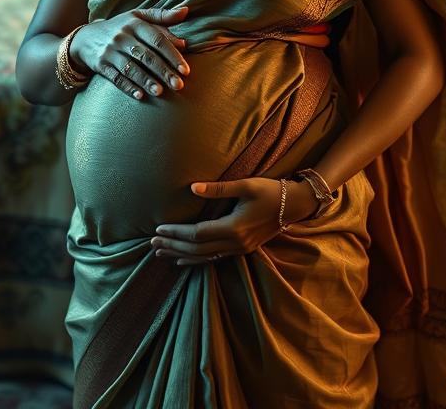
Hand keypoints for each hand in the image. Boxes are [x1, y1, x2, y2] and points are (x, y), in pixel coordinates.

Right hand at [70, 5, 190, 99]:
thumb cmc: (121, 27)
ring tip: (161, 92)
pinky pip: (115, 77)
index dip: (172, 55)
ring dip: (146, 81)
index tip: (185, 70)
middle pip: (146, 56)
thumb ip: (162, 16)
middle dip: (163, 71)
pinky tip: (140, 96)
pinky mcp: (100, 64)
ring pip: (131, 68)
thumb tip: (185, 12)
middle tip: (178, 85)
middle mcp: (122, 36)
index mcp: (135, 23)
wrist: (86, 38)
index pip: (157, 39)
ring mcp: (110, 51)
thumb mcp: (138, 16)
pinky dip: (127, 87)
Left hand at [151, 177, 320, 265]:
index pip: (197, 234)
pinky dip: (196, 259)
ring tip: (162, 253)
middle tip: (152, 243)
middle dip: (173, 246)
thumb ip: (218, 189)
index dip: (176, 233)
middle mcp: (235, 243)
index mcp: (234, 228)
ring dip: (181, 255)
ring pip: (204, 257)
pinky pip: (214, 258)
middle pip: (197, 249)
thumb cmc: (270, 191)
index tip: (158, 229)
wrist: (293, 205)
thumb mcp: (245, 185)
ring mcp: (239, 249)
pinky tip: (184, 259)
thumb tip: (192, 187)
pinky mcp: (242, 250)